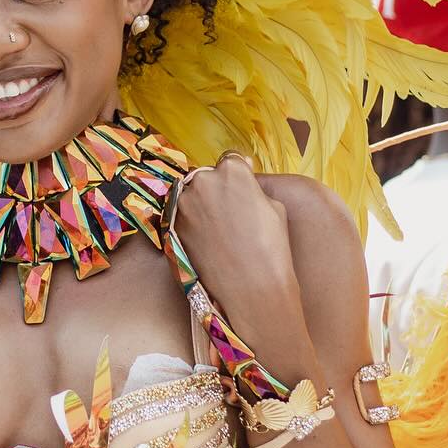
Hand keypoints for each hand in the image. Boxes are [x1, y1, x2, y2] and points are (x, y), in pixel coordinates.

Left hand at [174, 158, 311, 363]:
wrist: (251, 287)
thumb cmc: (271, 247)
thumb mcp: (274, 207)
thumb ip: (253, 189)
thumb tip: (244, 186)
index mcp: (231, 170)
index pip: (231, 160)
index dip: (238, 174)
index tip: (240, 188)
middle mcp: (203, 180)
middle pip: (208, 177)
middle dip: (216, 190)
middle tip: (229, 213)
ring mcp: (184, 203)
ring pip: (192, 196)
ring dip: (201, 206)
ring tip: (218, 231)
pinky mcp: (173, 226)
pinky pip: (182, 216)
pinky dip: (192, 223)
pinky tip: (208, 240)